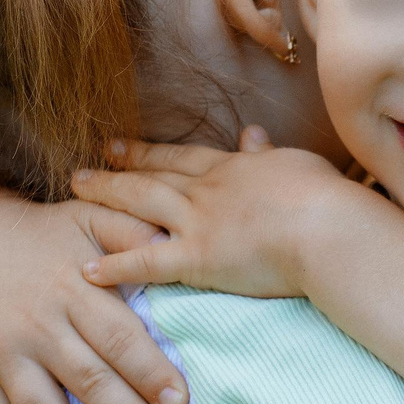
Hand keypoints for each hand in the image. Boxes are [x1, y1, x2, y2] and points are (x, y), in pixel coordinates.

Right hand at [0, 181, 188, 403]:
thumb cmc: (43, 235)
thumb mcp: (87, 218)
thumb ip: (131, 232)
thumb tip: (178, 238)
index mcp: (73, 288)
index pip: (116, 335)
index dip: (147, 369)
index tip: (179, 402)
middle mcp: (37, 324)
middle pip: (86, 378)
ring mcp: (3, 353)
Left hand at [68, 130, 360, 297]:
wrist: (329, 228)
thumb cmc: (327, 198)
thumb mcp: (296, 165)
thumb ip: (268, 153)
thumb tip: (253, 133)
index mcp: (235, 168)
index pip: (183, 157)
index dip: (150, 151)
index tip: (121, 145)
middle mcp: (209, 189)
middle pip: (154, 174)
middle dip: (119, 166)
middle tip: (88, 162)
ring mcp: (200, 222)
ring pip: (140, 203)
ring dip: (106, 194)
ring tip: (74, 189)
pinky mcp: (198, 258)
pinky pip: (147, 262)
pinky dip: (115, 266)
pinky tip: (87, 270)